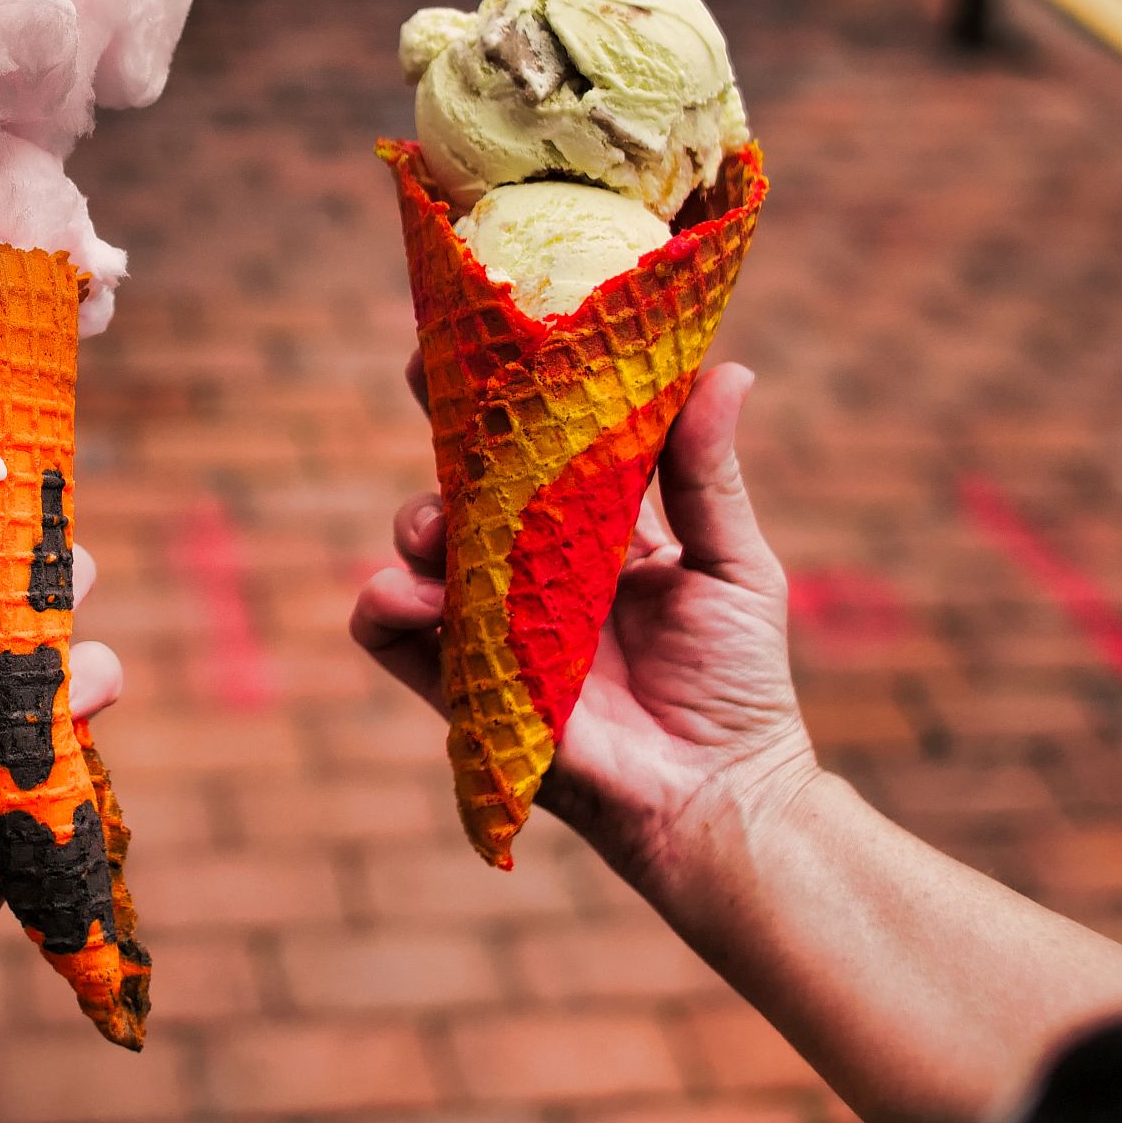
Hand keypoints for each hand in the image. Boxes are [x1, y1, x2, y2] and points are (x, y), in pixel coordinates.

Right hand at [350, 360, 817, 894]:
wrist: (720, 794)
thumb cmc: (738, 682)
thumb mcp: (734, 564)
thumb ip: (707, 474)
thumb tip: (727, 368)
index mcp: (592, 529)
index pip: (538, 443)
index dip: (506, 387)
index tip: (491, 328)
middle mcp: (531, 567)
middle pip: (465, 480)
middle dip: (436, 428)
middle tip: (423, 377)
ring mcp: (491, 623)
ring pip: (422, 549)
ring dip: (414, 522)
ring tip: (436, 527)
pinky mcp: (464, 684)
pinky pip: (394, 636)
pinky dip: (383, 605)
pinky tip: (403, 592)